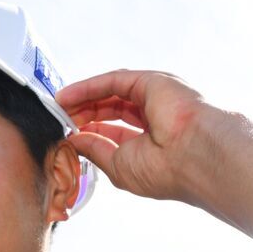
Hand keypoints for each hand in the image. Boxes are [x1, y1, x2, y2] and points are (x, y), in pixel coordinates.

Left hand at [57, 70, 213, 206]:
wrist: (194, 156)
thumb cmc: (165, 170)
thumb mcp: (118, 165)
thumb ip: (95, 149)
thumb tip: (73, 140)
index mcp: (150, 142)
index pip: (113, 132)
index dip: (88, 131)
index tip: (65, 134)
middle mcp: (154, 117)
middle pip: (110, 108)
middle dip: (82, 113)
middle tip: (58, 117)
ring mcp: (154, 98)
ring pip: (110, 92)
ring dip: (81, 98)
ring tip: (58, 105)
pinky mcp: (151, 82)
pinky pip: (113, 81)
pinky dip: (88, 87)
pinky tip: (68, 96)